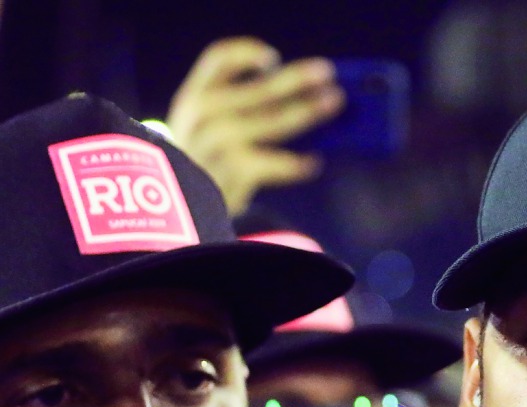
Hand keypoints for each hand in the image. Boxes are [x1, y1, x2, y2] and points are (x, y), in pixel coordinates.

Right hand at [166, 37, 344, 214]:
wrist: (173, 214)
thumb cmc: (203, 166)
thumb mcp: (204, 131)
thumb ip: (240, 111)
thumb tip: (305, 98)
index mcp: (194, 96)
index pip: (218, 59)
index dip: (247, 52)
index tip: (274, 58)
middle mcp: (203, 113)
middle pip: (260, 87)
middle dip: (298, 79)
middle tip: (328, 74)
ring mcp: (218, 140)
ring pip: (275, 120)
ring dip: (309, 110)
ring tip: (334, 102)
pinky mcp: (233, 169)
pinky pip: (277, 162)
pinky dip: (297, 164)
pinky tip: (314, 163)